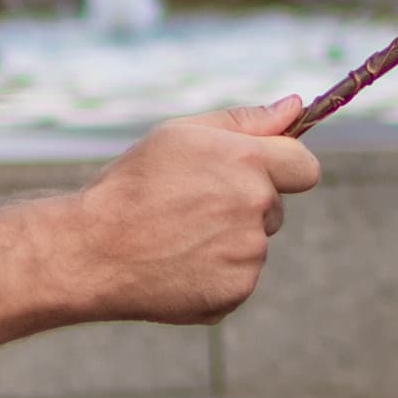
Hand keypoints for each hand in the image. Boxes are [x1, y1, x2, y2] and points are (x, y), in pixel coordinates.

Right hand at [64, 100, 321, 323]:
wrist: (93, 250)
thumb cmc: (132, 185)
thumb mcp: (181, 135)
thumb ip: (245, 120)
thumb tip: (294, 106)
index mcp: (247, 162)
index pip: (304, 167)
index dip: (284, 169)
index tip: (258, 174)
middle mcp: (255, 208)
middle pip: (275, 208)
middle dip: (245, 206)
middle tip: (190, 207)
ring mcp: (248, 255)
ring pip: (255, 245)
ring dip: (229, 241)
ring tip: (177, 237)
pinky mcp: (236, 291)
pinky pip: (239, 278)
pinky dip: (216, 274)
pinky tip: (178, 264)